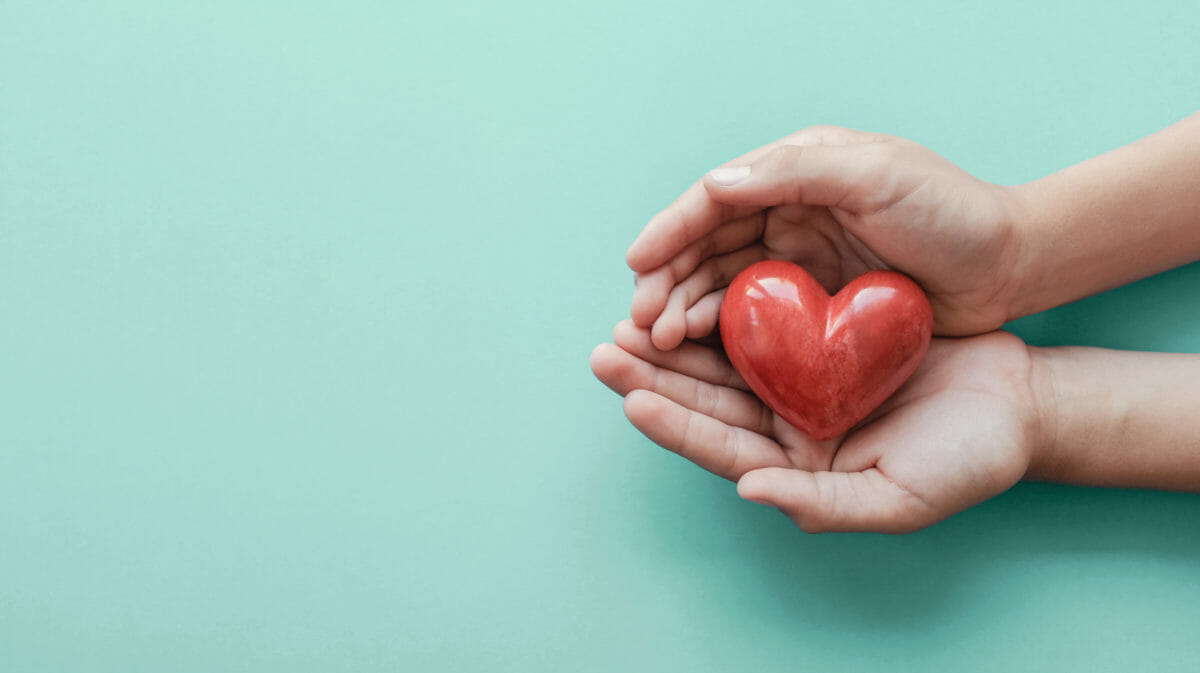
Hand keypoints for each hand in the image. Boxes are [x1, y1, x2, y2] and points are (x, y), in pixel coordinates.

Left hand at [590, 321, 1042, 532]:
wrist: (1017, 403)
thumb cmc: (969, 460)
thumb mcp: (899, 497)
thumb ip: (824, 502)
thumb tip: (749, 490)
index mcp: (798, 469)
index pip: (722, 449)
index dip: (675, 425)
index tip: (631, 397)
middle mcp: (788, 429)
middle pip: (707, 402)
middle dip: (653, 376)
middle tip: (605, 348)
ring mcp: (801, 385)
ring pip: (724, 362)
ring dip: (676, 340)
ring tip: (629, 318)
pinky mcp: (819, 344)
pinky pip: (762, 326)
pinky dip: (726, 308)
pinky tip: (693, 287)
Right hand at [626, 126, 1025, 347]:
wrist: (1012, 266)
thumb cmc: (952, 212)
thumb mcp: (878, 176)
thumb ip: (797, 172)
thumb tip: (714, 185)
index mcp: (798, 171)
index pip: (716, 199)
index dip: (671, 230)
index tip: (636, 263)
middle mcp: (789, 212)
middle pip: (707, 246)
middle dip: (667, 281)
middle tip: (640, 322)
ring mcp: (800, 260)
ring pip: (722, 284)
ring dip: (684, 309)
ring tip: (659, 342)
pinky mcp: (814, 304)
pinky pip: (753, 317)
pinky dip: (719, 332)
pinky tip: (698, 350)